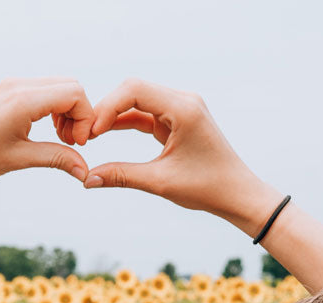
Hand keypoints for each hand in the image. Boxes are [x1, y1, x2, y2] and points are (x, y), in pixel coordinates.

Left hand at [0, 77, 94, 184]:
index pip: (74, 94)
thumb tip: (85, 171)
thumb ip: (57, 158)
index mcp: (23, 99)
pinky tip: (46, 131)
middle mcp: (19, 85)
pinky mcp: (7, 90)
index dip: (85, 119)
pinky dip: (53, 108)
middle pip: (71, 86)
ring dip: (67, 112)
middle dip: (79, 114)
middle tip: (71, 143)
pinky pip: (43, 91)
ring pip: (58, 87)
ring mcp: (12, 85)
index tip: (77, 145)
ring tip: (59, 140)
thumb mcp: (19, 159)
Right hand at [85, 78, 282, 228]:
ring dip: (113, 115)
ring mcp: (181, 107)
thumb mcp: (160, 183)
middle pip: (133, 89)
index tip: (90, 132)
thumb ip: (122, 176)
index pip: (134, 90)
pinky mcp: (178, 119)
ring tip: (90, 136)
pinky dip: (125, 122)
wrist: (237, 194)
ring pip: (137, 100)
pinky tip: (104, 134)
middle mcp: (183, 100)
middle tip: (85, 134)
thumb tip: (87, 179)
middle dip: (106, 109)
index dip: (107, 107)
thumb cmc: (208, 188)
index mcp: (183, 108)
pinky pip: (145, 114)